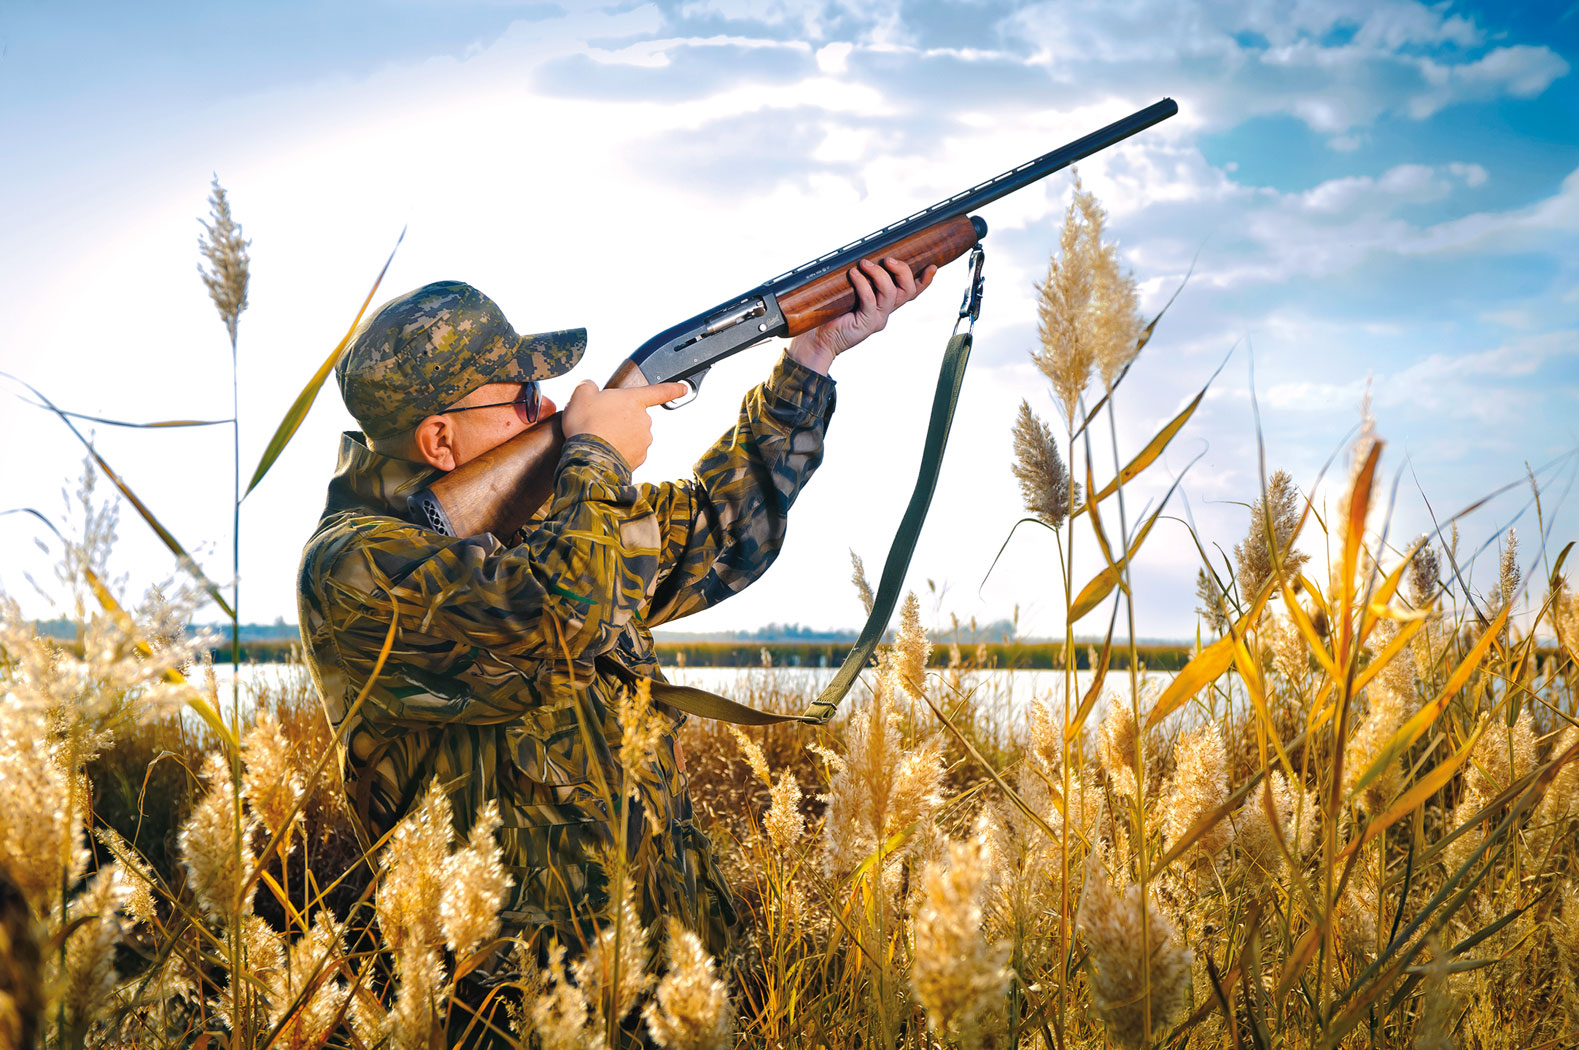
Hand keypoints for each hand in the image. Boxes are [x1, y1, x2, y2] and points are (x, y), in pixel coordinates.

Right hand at [562, 380, 688, 469]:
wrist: (588, 457)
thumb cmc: (586, 424)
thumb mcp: (581, 395)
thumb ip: (589, 385)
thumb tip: (591, 388)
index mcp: (634, 400)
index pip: (659, 391)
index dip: (673, 388)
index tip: (684, 388)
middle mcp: (644, 420)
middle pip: (635, 416)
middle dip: (621, 418)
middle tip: (600, 422)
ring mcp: (644, 440)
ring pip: (633, 435)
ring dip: (620, 435)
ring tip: (600, 437)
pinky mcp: (640, 458)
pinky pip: (630, 451)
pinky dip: (620, 450)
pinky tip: (605, 450)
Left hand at [787, 256, 937, 374]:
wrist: (817, 338)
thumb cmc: (831, 312)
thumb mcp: (850, 292)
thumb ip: (862, 279)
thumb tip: (865, 255)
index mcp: (885, 304)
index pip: (912, 292)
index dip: (924, 280)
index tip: (933, 266)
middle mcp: (885, 312)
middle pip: (907, 291)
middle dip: (902, 271)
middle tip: (888, 260)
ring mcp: (876, 319)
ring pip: (891, 293)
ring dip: (879, 274)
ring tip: (864, 264)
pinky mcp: (865, 324)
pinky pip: (869, 300)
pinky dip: (863, 283)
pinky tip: (853, 275)